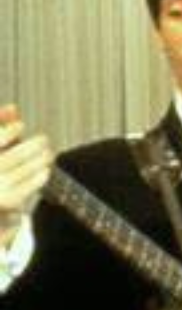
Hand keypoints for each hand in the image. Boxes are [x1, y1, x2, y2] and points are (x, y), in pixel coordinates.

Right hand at [0, 104, 51, 234]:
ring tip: (49, 153)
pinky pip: (25, 189)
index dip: (6, 134)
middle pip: (9, 159)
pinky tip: (46, 170)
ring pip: (19, 172)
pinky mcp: (6, 201)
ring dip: (38, 160)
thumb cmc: (0, 167)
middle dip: (29, 147)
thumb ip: (1, 124)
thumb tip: (12, 108)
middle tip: (44, 139)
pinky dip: (37, 178)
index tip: (21, 126)